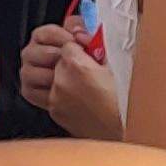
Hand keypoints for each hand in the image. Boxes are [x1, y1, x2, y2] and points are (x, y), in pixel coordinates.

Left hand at [20, 23, 124, 139]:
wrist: (125, 132)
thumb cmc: (127, 101)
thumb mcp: (119, 65)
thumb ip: (96, 44)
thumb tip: (80, 33)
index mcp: (77, 67)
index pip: (66, 44)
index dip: (78, 46)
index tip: (88, 51)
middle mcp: (61, 83)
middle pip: (51, 57)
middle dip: (63, 57)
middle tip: (80, 63)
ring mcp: (55, 100)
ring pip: (39, 74)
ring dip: (51, 72)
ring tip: (70, 76)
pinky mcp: (55, 113)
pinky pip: (44, 94)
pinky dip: (55, 90)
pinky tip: (73, 92)